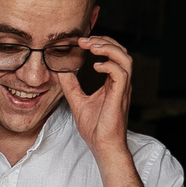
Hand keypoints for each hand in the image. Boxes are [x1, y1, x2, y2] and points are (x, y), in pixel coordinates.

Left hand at [63, 35, 134, 159]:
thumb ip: (71, 85)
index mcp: (113, 82)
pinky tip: (96, 67)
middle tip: (84, 40)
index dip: (100, 44)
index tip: (81, 41)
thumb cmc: (95, 128)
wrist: (103, 146)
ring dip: (108, 48)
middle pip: (121, 51)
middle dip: (104, 41)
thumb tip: (60, 71)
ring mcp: (122, 89)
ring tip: (91, 47)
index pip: (112, 55)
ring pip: (125, 58)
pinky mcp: (120, 96)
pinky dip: (109, 65)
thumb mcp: (78, 101)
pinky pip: (121, 73)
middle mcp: (120, 83)